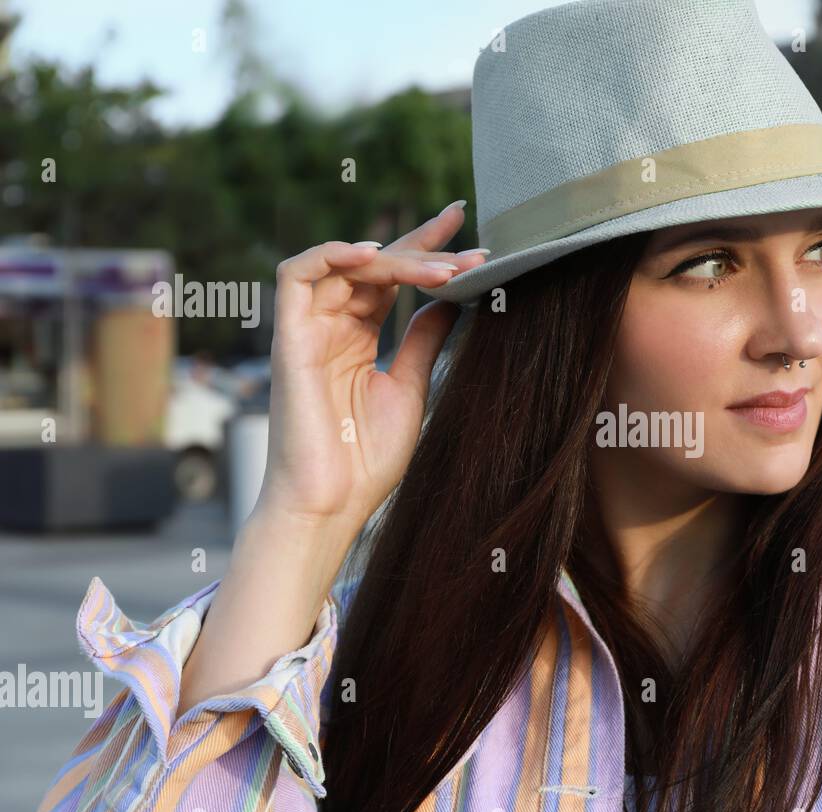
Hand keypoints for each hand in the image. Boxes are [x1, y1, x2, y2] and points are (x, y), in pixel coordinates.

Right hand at [254, 202, 485, 533]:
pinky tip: (374, 256)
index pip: (390, 280)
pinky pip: (296, 276)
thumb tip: (450, 300)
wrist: (332, 504)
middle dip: (423, 248)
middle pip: (373, 266)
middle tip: (470, 242)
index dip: (426, 251)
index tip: (472, 237)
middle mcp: (330, 328)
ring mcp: (308, 332)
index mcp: (356, 340)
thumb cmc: (365, 459)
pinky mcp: (288, 340)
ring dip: (396, 260)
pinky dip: (331, 255)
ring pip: (345, 266)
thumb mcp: (410, 388)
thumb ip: (422, 341)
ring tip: (442, 269)